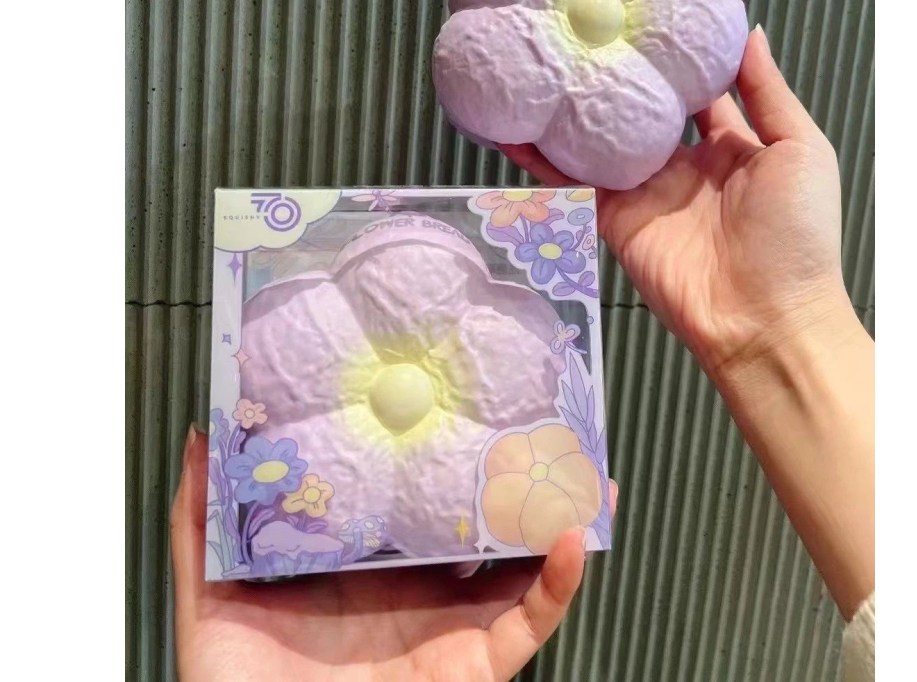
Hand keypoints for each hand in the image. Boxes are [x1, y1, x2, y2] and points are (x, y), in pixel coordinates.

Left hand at [171, 429, 617, 681]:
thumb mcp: (212, 595)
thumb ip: (204, 521)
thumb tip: (204, 436)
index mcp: (369, 558)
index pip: (415, 490)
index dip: (439, 446)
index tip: (455, 395)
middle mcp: (419, 583)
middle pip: (479, 515)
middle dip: (513, 468)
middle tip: (537, 412)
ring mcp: (452, 621)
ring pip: (520, 558)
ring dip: (557, 511)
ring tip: (579, 460)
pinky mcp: (476, 664)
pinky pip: (530, 619)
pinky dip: (559, 581)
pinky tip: (570, 536)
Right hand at [506, 26, 873, 618]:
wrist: (765, 317)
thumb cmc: (798, 234)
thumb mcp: (799, 148)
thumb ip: (767, 91)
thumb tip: (751, 31)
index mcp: (729, 144)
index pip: (690, 88)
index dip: (669, 52)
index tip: (643, 11)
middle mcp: (680, 163)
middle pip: (635, 108)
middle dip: (611, 73)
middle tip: (578, 25)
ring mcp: (642, 190)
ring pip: (595, 140)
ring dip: (566, 108)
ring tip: (534, 63)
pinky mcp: (612, 218)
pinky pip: (572, 182)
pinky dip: (539, 158)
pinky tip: (511, 125)